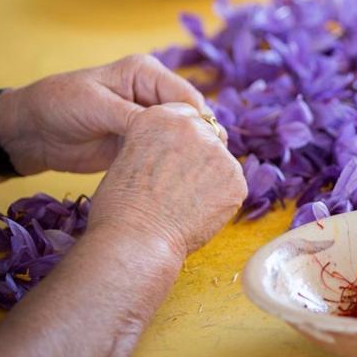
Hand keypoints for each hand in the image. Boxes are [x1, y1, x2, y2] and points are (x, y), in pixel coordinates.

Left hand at [0, 54, 211, 175]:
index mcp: (146, 74)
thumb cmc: (58, 105)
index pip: (186, 96)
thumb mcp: (96, 106)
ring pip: (181, 138)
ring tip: (193, 176)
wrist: (30, 133)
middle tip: (203, 165)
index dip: (198, 121)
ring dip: (186, 155)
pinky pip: (164, 154)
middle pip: (190, 117)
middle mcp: (152, 94)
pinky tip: (177, 181)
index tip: (204, 146)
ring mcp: (148, 121)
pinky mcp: (141, 143)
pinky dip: (171, 166)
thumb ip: (134, 117)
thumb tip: (173, 130)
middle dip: (197, 140)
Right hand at [87, 103, 246, 257]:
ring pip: (221, 160)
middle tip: (183, 185)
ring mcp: (218, 151)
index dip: (182, 140)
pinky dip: (221, 198)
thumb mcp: (128, 157)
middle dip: (200, 156)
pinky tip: (198, 213)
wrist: (135, 240)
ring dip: (211, 177)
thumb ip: (157, 144)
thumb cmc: (120, 208)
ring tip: (185, 203)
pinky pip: (232, 184)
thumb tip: (177, 151)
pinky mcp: (236, 178)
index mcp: (160, 116)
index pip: (186, 116)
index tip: (177, 158)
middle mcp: (192, 126)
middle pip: (208, 135)